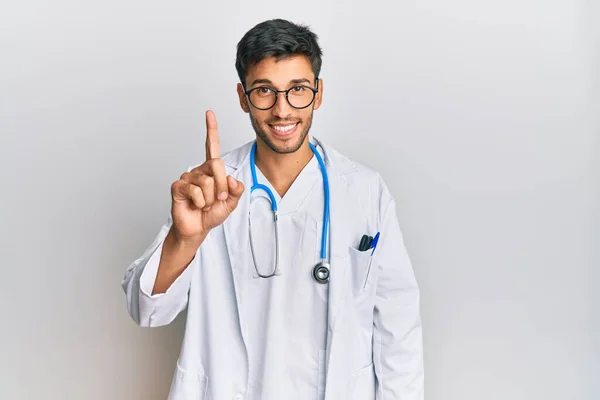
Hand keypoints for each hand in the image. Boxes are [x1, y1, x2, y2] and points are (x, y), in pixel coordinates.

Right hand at [169, 110, 244, 244]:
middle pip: (216, 164)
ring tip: (205, 204)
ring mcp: (187, 177)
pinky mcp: (178, 187)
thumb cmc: (212, 213)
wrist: (197, 229)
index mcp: (211, 170)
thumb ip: (237, 190)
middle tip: (219, 199)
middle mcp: (199, 170)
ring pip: (207, 182)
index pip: (211, 146)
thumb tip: (232, 179)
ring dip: (210, 198)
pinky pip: (195, 190)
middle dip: (222, 185)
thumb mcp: (232, 202)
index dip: (211, 129)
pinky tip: (195, 205)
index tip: (209, 113)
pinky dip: (200, 202)